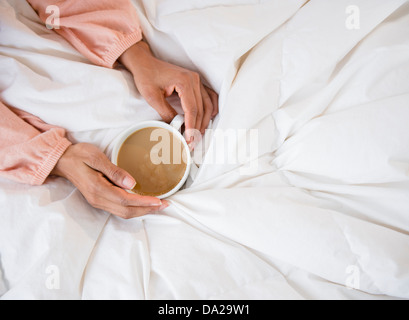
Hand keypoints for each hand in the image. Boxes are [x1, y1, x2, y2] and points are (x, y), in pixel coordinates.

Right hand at [51, 143, 168, 218]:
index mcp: (97, 189)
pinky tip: (143, 204)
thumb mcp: (96, 158)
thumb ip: (114, 171)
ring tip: (159, 206)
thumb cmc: (79, 155)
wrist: (62, 160)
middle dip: (147, 210)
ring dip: (142, 211)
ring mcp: (98, 201)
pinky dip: (134, 208)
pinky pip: (119, 209)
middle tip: (166, 205)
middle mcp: (98, 199)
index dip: (144, 202)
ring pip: (124, 212)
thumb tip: (132, 183)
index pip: (125, 200)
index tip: (159, 201)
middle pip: (127, 211)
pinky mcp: (99, 200)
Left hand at [119, 40, 218, 143]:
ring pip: (207, 105)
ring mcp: (197, 80)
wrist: (145, 63)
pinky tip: (209, 119)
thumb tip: (177, 128)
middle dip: (198, 128)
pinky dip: (210, 108)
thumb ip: (166, 113)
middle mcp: (194, 79)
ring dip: (204, 121)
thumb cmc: (146, 77)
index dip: (192, 126)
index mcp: (184, 81)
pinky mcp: (196, 82)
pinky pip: (208, 97)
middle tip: (192, 142)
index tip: (189, 139)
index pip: (192, 109)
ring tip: (198, 135)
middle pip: (201, 109)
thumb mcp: (152, 97)